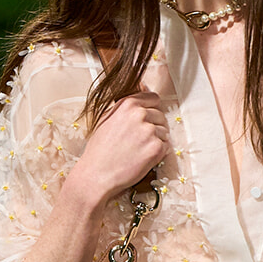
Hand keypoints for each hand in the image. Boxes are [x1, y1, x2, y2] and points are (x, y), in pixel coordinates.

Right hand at [68, 90, 169, 208]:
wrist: (96, 175)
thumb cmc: (99, 149)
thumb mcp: (106, 118)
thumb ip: (124, 105)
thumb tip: (141, 87)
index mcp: (128, 104)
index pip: (154, 98)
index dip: (152, 110)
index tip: (146, 121)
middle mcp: (140, 115)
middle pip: (161, 116)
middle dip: (154, 127)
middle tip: (139, 142)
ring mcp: (150, 131)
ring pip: (164, 133)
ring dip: (155, 142)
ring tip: (138, 151)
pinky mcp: (156, 148)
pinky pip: (166, 147)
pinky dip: (158, 154)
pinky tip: (142, 159)